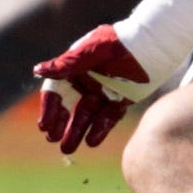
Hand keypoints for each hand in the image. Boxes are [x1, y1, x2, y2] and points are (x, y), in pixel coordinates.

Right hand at [35, 26, 158, 154]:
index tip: (44, 125)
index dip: (49, 108)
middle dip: (59, 123)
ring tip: (67, 149)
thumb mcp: (92, 53)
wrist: (155, 46)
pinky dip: (99, 130)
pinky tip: (91, 142)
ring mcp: (103, 92)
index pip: (57, 91)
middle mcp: (86, 81)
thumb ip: (66, 64)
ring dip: (75, 132)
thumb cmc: (121, 43)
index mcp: (75, 68)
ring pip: (86, 116)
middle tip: (52, 139)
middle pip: (69, 106)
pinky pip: (107, 119)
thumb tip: (36, 70)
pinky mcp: (120, 101)